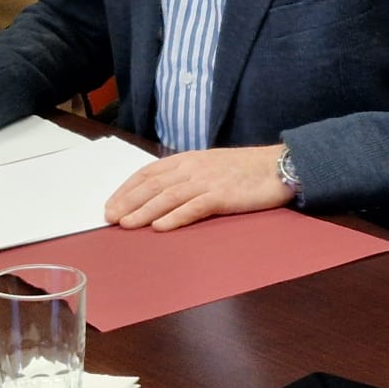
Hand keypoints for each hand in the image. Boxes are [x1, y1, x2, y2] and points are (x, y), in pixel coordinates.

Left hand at [102, 145, 294, 231]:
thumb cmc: (245, 170)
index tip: (111, 205)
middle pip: (153, 186)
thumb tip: (161, 195)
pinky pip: (194, 207)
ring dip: (144, 211)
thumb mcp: (210, 166)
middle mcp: (193, 168)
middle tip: (109, 218)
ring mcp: (207, 181)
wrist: (279, 165)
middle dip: (128, 202)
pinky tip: (161, 227)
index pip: (148, 173)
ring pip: (168, 196)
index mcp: (187, 160)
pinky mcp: (222, 196)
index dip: (127, 189)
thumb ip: (187, 177)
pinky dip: (176, 217)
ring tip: (127, 224)